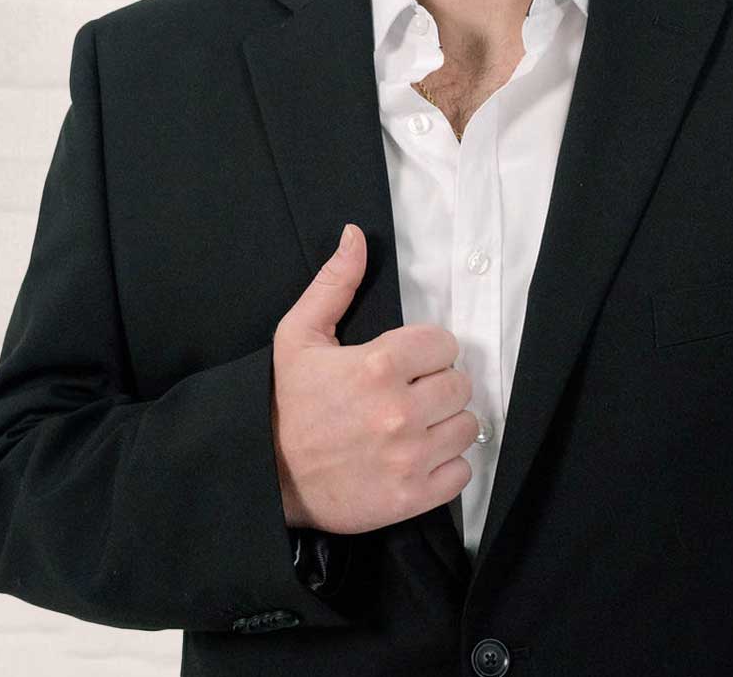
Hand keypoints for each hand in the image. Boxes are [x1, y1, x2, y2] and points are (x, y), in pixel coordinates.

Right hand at [271, 223, 478, 533]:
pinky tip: (418, 457)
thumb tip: (355, 234)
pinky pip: (461, 473)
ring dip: (446, 424)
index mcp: (378, 365)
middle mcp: (399, 411)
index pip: (445, 344)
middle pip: (460, 385)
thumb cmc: (286, 401)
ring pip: (467, 427)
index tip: (409, 362)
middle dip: (438, 385)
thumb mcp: (298, 335)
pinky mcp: (410, 498)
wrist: (265, 477)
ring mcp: (408, 457)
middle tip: (411, 393)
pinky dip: (446, 466)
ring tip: (416, 424)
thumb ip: (335, 282)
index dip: (428, 350)